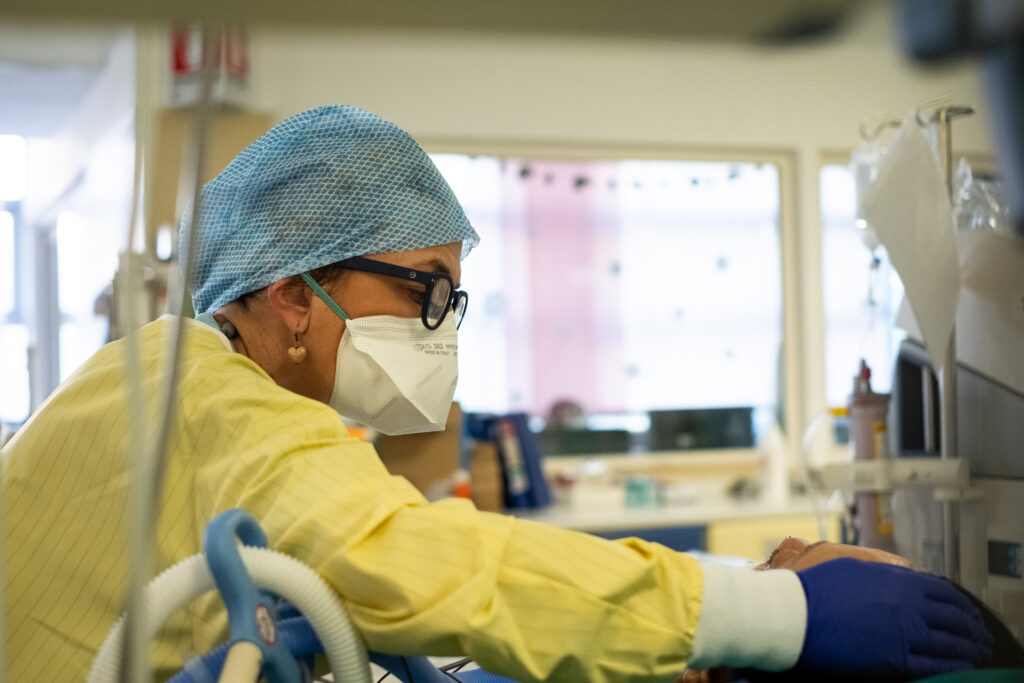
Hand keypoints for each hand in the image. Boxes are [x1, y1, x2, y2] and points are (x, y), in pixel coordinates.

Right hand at [795, 558, 992, 677]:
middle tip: (979, 639)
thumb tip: (901, 579)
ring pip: (951, 645)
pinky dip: (953, 669)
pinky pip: (935, 668)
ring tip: (977, 657)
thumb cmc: (814, 590)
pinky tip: (959, 671)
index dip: (961, 605)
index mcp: (897, 579)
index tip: (966, 613)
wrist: (792, 613)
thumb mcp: (853, 569)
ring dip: (969, 651)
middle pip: (955, 619)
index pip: (945, 592)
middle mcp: (907, 604)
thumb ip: (883, 576)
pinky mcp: (894, 660)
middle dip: (972, 630)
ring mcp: (903, 632)